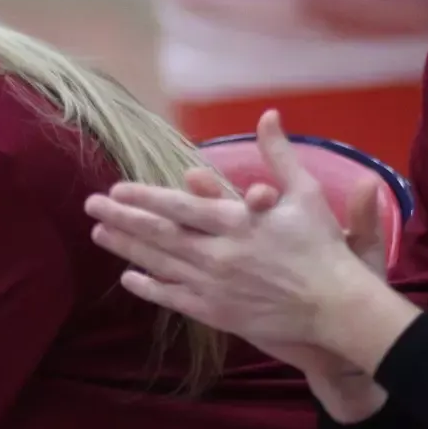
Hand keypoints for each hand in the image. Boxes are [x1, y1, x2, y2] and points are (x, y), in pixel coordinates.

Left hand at [85, 110, 402, 360]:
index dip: (143, 198)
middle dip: (121, 220)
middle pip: (158, 234)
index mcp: (235, 223)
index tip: (116, 189)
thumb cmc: (323, 249)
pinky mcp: (217, 313)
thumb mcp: (306, 194)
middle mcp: (218, 254)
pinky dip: (149, 287)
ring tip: (98, 235)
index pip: (178, 207)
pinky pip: (174, 298)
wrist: (337, 308)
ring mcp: (214, 286)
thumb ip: (280, 154)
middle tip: (90, 207)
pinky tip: (129, 277)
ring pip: (159, 264)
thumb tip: (268, 115)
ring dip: (126, 248)